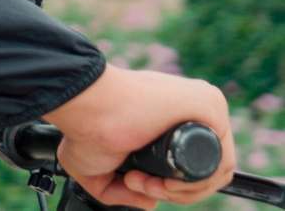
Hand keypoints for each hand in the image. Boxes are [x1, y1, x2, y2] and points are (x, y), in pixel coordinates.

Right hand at [42, 64, 234, 207]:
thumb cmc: (83, 126)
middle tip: (136, 185)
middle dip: (172, 193)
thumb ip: (121, 190)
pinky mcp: (209, 104)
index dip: (169, 188)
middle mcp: (188, 111)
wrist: (84, 106)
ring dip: (178, 193)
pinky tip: (163, 182)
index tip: (135, 184)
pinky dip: (196, 183)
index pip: (191, 164)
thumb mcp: (96, 170)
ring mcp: (201, 106)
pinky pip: (221, 162)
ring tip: (142, 183)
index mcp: (167, 119)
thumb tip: (150, 201)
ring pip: (214, 171)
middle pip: (205, 171)